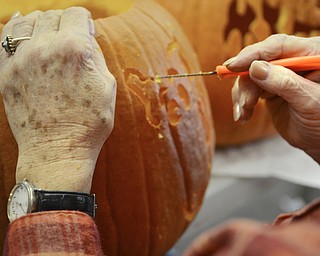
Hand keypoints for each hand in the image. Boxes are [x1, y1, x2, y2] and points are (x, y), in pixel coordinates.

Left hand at [0, 7, 115, 191]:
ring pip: (29, 21)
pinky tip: (23, 24)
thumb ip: (96, 56)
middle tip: (71, 36)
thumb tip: (87, 38)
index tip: (86, 28)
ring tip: (50, 35)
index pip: (77, 14)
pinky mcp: (6, 73)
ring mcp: (22, 59)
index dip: (85, 20)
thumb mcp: (107, 87)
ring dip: (42, 24)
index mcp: (75, 49)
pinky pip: (5, 38)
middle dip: (65, 23)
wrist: (58, 151)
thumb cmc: (89, 123)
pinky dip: (16, 27)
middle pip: (53, 15)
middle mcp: (46, 47)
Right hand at [228, 34, 319, 162]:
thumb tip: (255, 67)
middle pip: (259, 61)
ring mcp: (280, 75)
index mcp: (311, 55)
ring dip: (242, 95)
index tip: (233, 66)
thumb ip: (285, 83)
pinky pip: (248, 88)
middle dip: (246, 82)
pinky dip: (241, 102)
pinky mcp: (269, 88)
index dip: (254, 54)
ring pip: (249, 76)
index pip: (278, 46)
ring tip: (243, 113)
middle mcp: (293, 61)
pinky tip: (243, 116)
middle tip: (245, 102)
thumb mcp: (309, 101)